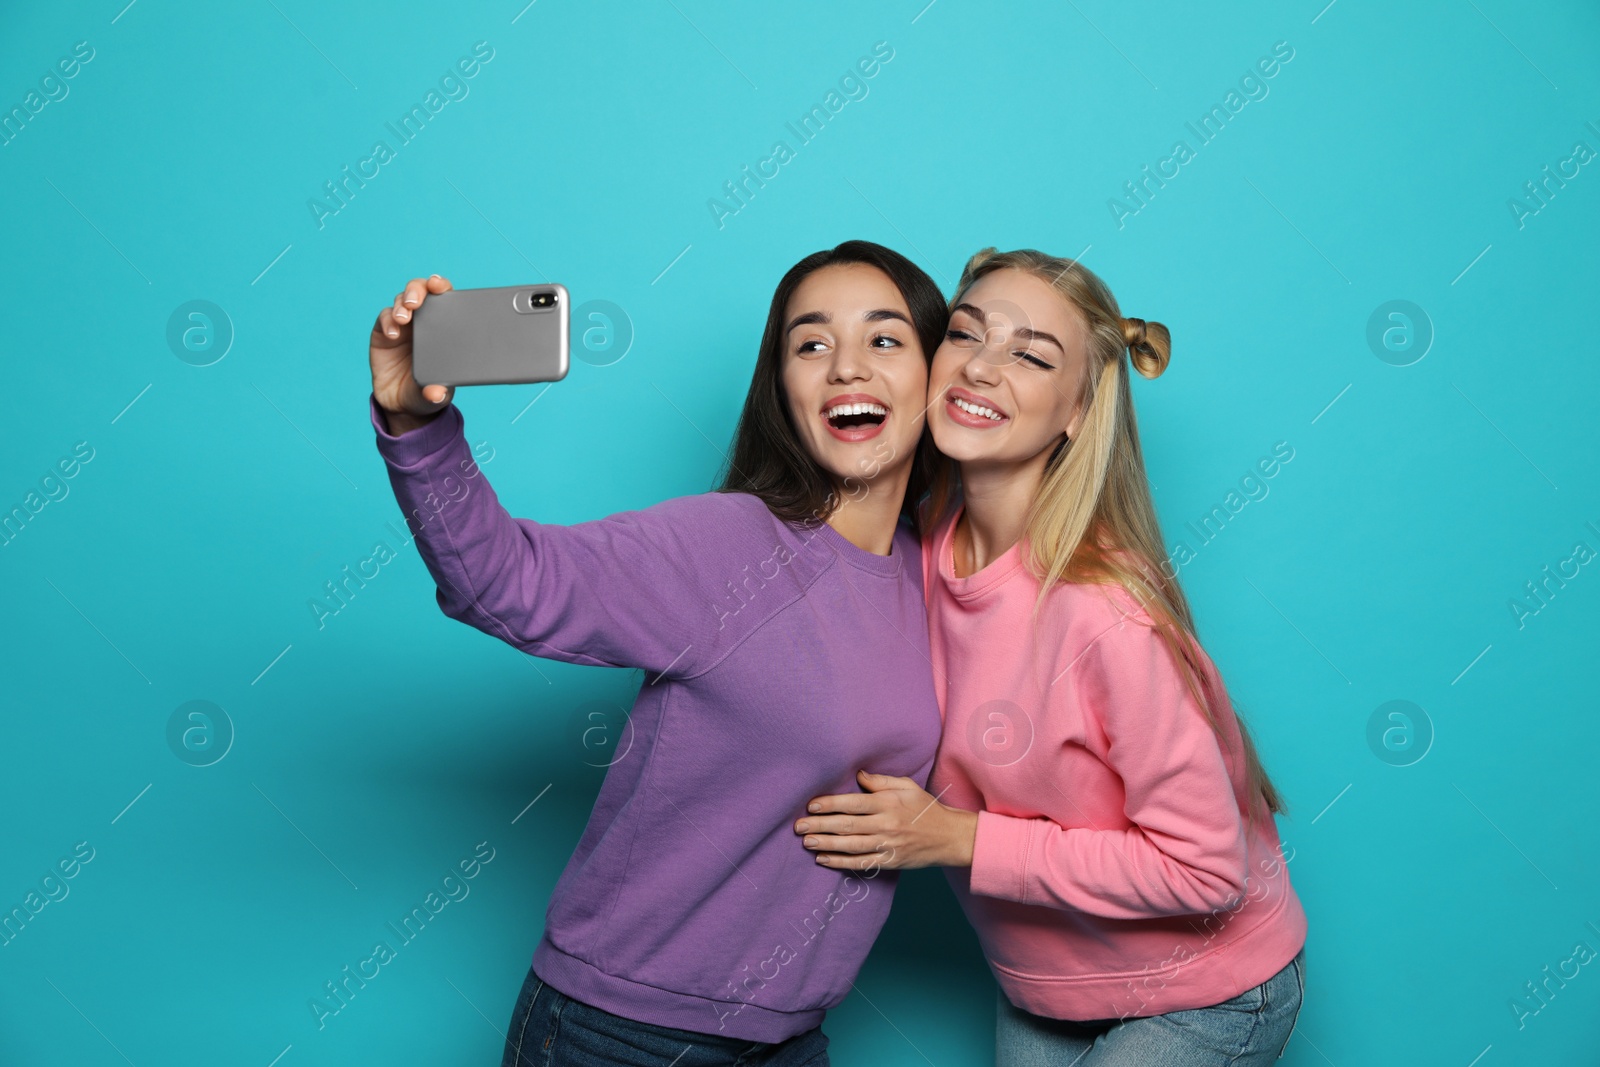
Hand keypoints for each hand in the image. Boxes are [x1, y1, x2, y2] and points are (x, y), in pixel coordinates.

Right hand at [369, 274, 455, 431]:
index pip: (445, 298)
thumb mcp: (437, 395)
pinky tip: (393, 333)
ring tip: (403, 319)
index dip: (441, 286)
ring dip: (402, 304)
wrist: (402, 404)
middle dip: (417, 290)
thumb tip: (437, 394)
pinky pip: (385, 318)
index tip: (439, 286)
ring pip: (401, 300)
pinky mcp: (383, 332)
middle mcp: (424, 321)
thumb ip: (438, 393)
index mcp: (444, 327)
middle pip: (420, 291)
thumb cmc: (427, 392)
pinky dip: (388, 321)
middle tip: (414, 303)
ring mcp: (403, 325)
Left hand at [795, 770, 977, 870]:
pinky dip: (841, 863)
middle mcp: (886, 824)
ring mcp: (888, 845)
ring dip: (826, 844)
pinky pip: (861, 864)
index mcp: (888, 803)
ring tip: (806, 841)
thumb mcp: (907, 787)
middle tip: (798, 826)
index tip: (811, 806)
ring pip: (851, 846)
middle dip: (820, 825)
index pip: (853, 803)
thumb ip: (881, 781)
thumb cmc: (926, 808)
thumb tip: (858, 775)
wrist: (949, 837)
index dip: (830, 804)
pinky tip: (824, 859)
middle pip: (847, 825)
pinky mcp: (890, 862)